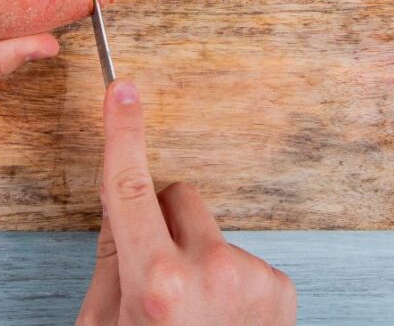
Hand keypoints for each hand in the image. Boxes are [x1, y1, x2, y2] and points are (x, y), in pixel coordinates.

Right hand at [77, 80, 296, 324]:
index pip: (130, 188)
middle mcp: (211, 273)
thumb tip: (120, 202)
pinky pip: (241, 254)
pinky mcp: (281, 288)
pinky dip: (229, 278)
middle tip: (155, 274)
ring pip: (210, 229)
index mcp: (156, 285)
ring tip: (194, 315)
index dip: (123, 134)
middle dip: (163, 220)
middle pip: (178, 196)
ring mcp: (252, 278)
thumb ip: (112, 259)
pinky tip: (222, 320)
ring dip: (198, 256)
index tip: (122, 91)